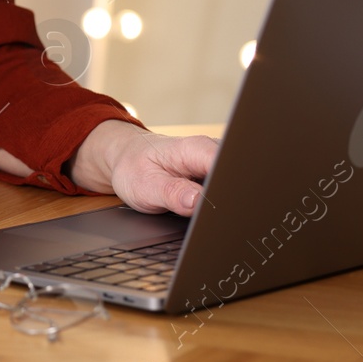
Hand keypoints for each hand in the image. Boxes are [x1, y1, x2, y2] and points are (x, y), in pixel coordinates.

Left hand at [69, 120, 219, 215]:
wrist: (127, 159)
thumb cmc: (134, 168)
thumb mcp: (146, 186)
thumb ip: (173, 194)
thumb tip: (198, 202)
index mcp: (195, 149)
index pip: (226, 166)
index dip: (227, 190)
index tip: (217, 207)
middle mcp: (209, 152)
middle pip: (235, 176)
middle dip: (228, 199)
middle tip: (202, 212)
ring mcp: (214, 162)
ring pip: (232, 184)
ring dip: (223, 200)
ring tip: (194, 205)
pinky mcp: (214, 174)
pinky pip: (224, 188)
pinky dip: (218, 200)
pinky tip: (203, 207)